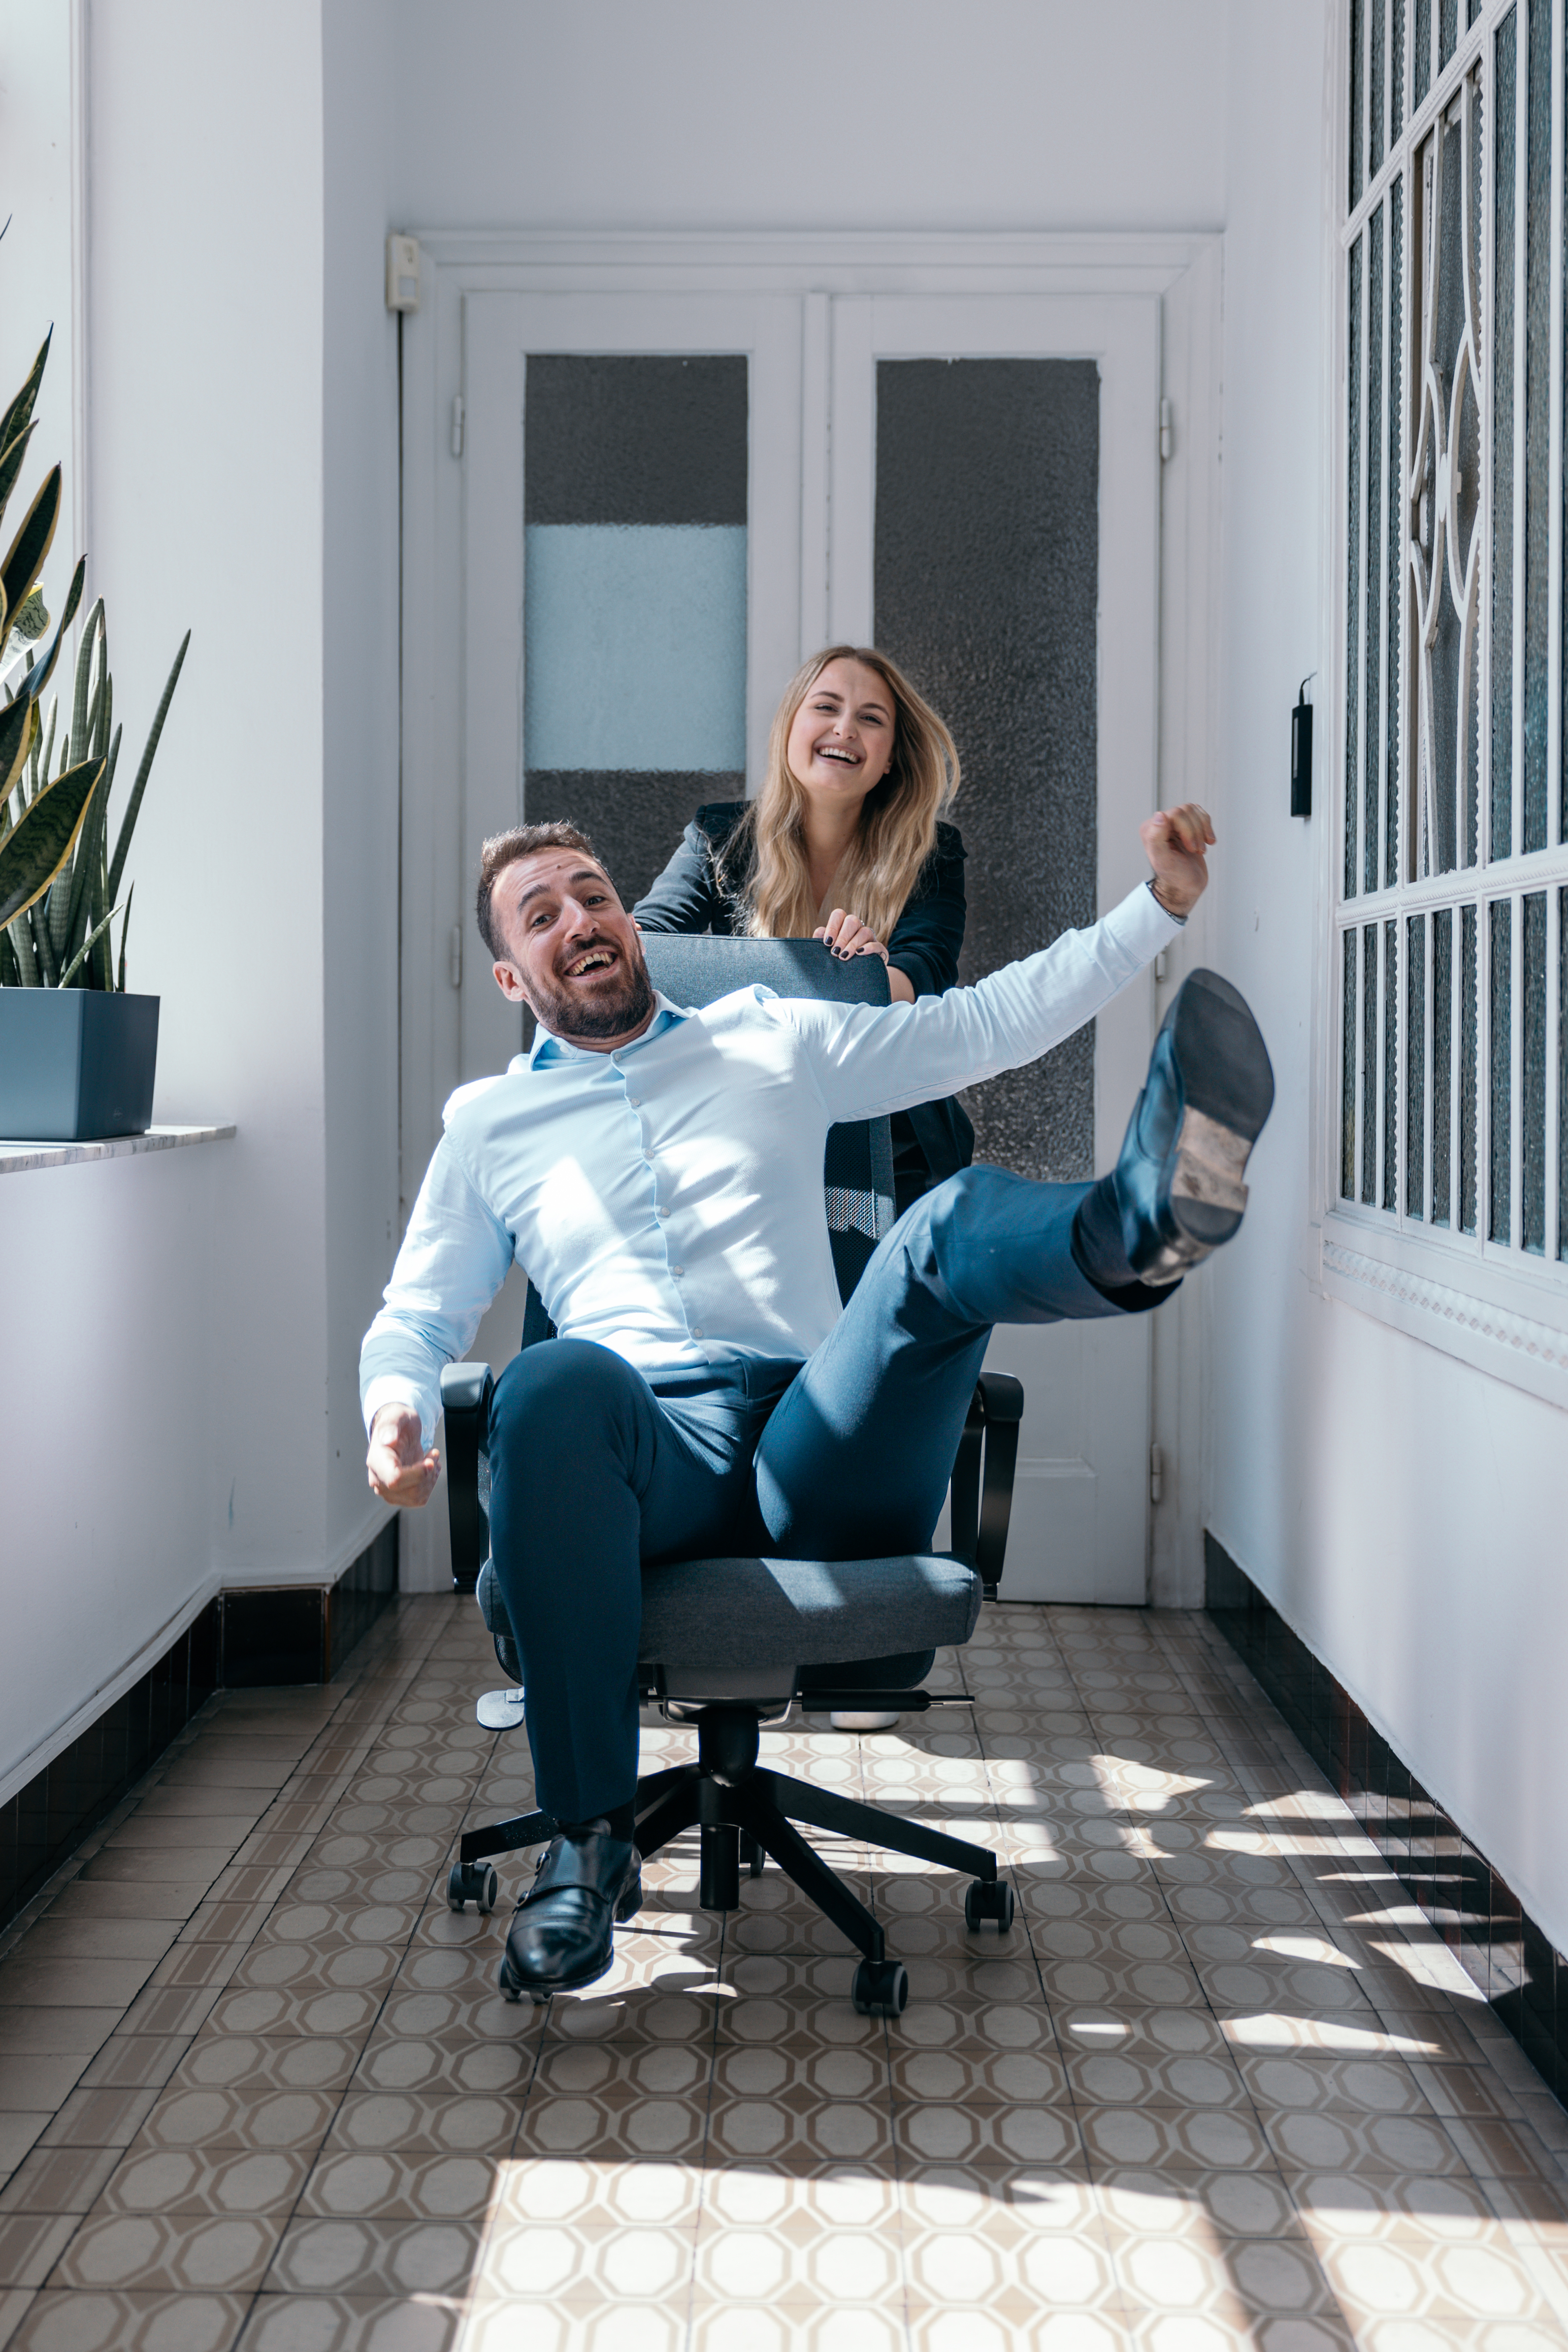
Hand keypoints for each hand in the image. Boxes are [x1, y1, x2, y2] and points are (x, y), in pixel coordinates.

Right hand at [367, 1404, 440, 1508]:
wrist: (398, 1429)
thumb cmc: (397, 1421)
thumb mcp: (397, 1416)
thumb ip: (391, 1426)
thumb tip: (389, 1440)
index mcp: (376, 1460)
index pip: (395, 1479)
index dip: (418, 1474)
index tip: (430, 1461)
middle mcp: (378, 1478)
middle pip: (409, 1492)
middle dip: (428, 1475)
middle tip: (433, 1456)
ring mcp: (388, 1488)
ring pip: (416, 1498)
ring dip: (431, 1480)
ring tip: (432, 1460)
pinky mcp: (398, 1493)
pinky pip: (418, 1498)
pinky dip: (429, 1485)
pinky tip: (429, 1469)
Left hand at [814, 908, 890, 963]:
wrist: (855, 978)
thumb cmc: (837, 962)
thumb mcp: (826, 952)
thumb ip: (821, 942)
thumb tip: (820, 933)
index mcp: (843, 926)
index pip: (838, 915)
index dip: (832, 926)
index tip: (827, 943)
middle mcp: (857, 929)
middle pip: (852, 921)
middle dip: (842, 937)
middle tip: (835, 953)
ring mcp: (870, 938)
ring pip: (864, 932)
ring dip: (852, 944)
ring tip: (844, 957)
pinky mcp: (880, 950)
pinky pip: (877, 945)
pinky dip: (868, 948)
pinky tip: (859, 954)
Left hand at [1140, 802, 1214, 917]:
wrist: (1186, 887)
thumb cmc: (1174, 877)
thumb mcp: (1163, 860)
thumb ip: (1156, 838)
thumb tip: (1160, 815)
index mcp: (1151, 829)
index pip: (1176, 814)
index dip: (1188, 830)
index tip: (1191, 848)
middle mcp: (1160, 824)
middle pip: (1187, 811)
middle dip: (1196, 832)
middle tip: (1196, 851)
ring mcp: (1174, 824)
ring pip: (1194, 811)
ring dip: (1202, 831)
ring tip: (1200, 849)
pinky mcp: (1187, 826)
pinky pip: (1200, 815)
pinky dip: (1207, 828)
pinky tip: (1207, 842)